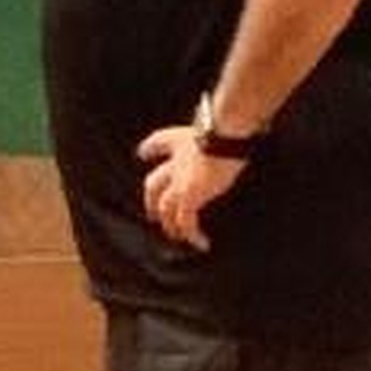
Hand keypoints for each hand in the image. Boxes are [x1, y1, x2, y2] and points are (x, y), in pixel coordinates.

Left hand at [137, 125, 247, 251]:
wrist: (224, 136)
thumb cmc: (225, 128)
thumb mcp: (215, 127)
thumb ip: (213, 133)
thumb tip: (227, 132)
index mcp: (178, 141)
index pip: (157, 143)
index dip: (149, 149)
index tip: (143, 154)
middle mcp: (174, 163)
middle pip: (153, 184)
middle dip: (151, 200)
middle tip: (153, 214)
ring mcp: (179, 182)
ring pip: (165, 209)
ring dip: (170, 224)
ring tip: (175, 234)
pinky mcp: (189, 197)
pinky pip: (187, 222)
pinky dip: (192, 234)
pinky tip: (202, 243)